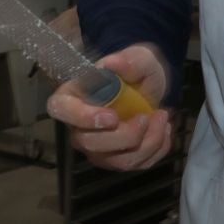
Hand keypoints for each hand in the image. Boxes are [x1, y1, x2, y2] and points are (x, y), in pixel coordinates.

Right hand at [46, 44, 174, 170]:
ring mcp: (97, 149)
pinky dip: (157, 148)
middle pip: (91, 143)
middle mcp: (78, 127)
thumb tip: (112, 64)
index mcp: (72, 97)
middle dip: (127, 135)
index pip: (61, 110)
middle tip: (148, 115)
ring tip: (162, 116)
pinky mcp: (117, 160)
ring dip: (148, 142)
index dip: (82, 117)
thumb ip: (127, 61)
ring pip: (118, 160)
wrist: (149, 89)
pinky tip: (163, 129)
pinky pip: (137, 165)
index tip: (112, 116)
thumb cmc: (134, 71)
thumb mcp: (138, 59)